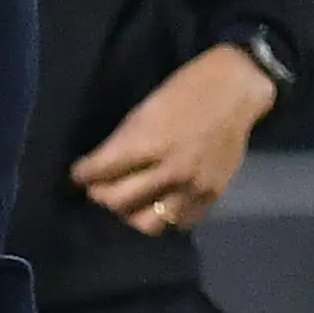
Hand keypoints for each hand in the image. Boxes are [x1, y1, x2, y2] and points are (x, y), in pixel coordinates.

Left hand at [70, 44, 277, 235]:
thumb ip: (126, 141)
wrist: (236, 90)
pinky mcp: (210, 196)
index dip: (83, 174)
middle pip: (119, 202)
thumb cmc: (186, 89)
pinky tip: (157, 205)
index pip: (101, 171)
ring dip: (130, 214)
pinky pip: (178, 223)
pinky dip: (163, 217)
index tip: (78, 174)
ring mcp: (192, 186)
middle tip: (98, 188)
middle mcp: (169, 170)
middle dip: (101, 195)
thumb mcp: (146, 108)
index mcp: (148, 142)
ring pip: (147, 223)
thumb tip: (103, 164)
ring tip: (127, 203)